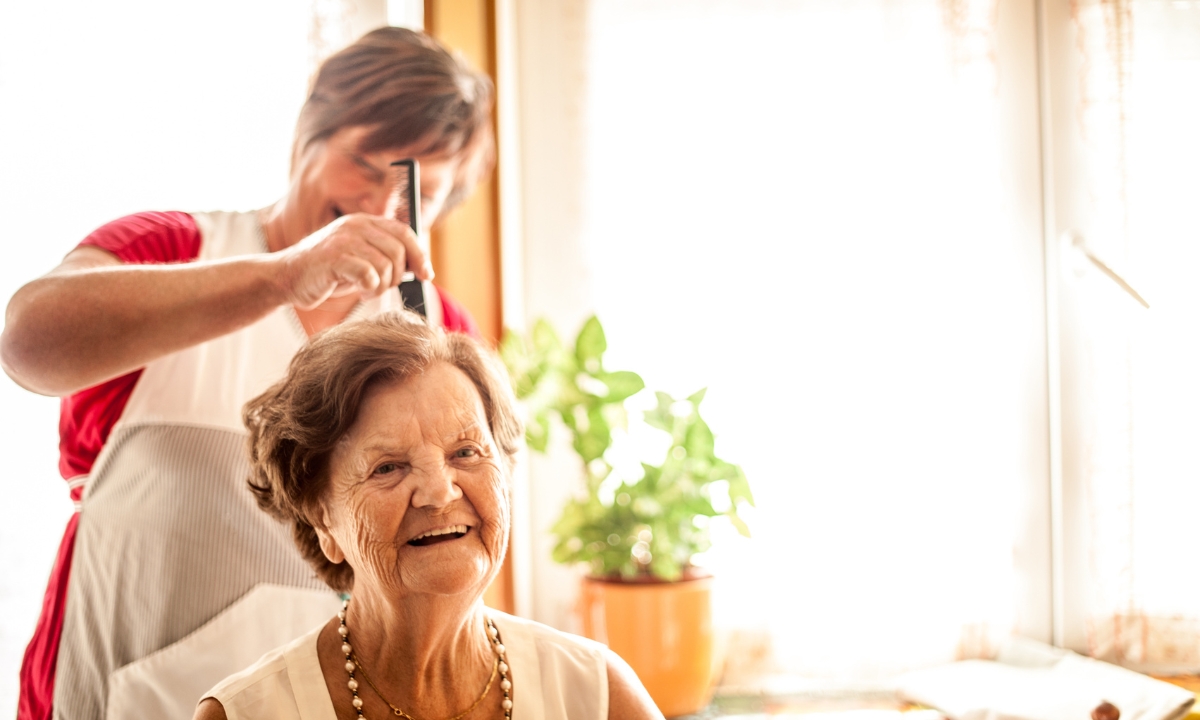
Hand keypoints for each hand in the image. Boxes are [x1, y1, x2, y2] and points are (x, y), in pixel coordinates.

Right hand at [274, 214, 433, 308]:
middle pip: (398, 251)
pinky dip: (369, 288)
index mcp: (364, 222)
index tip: (426, 275)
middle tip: (382, 286)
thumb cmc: (328, 273)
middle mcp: (355, 226)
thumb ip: (386, 257)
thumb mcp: (361, 259)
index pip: (404, 232)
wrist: (286, 278)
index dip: (420, 255)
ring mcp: (343, 240)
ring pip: (385, 264)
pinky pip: (369, 275)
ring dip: (382, 285)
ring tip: (367, 289)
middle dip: (397, 275)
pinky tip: (359, 291)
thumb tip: (421, 268)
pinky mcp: (333, 258)